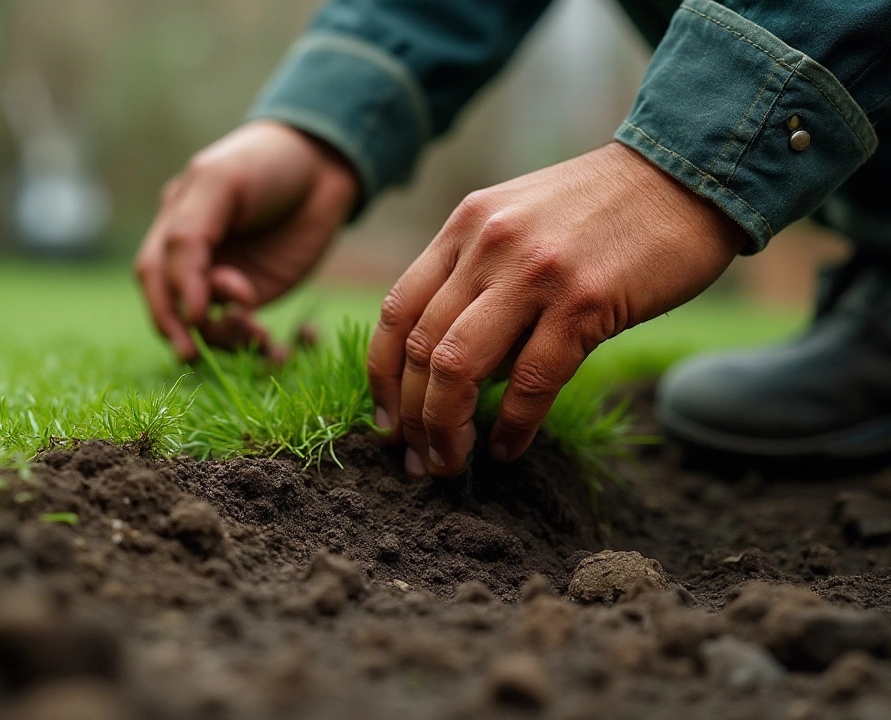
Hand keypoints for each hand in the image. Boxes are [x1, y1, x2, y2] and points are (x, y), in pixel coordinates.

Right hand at [135, 121, 358, 362]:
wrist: (323, 164)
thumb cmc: (264, 162)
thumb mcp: (218, 183)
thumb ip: (189, 236)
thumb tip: (188, 305)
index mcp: (172, 224)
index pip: (153, 270)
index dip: (166, 299)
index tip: (199, 315)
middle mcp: (191, 256)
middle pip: (171, 303)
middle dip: (183, 330)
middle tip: (196, 355)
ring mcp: (223, 277)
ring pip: (204, 324)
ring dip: (223, 337)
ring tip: (255, 330)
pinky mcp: (255, 294)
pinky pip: (239, 329)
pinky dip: (247, 341)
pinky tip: (268, 340)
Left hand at [367, 142, 745, 476]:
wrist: (687, 172)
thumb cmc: (604, 210)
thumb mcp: (519, 221)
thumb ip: (478, 277)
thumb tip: (454, 368)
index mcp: (464, 227)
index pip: (396, 312)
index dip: (382, 377)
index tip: (385, 421)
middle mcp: (487, 245)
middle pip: (420, 348)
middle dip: (411, 417)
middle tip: (416, 460)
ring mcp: (533, 272)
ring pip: (458, 367)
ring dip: (446, 428)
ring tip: (450, 464)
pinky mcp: (584, 301)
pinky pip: (529, 381)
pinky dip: (511, 426)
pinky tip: (506, 450)